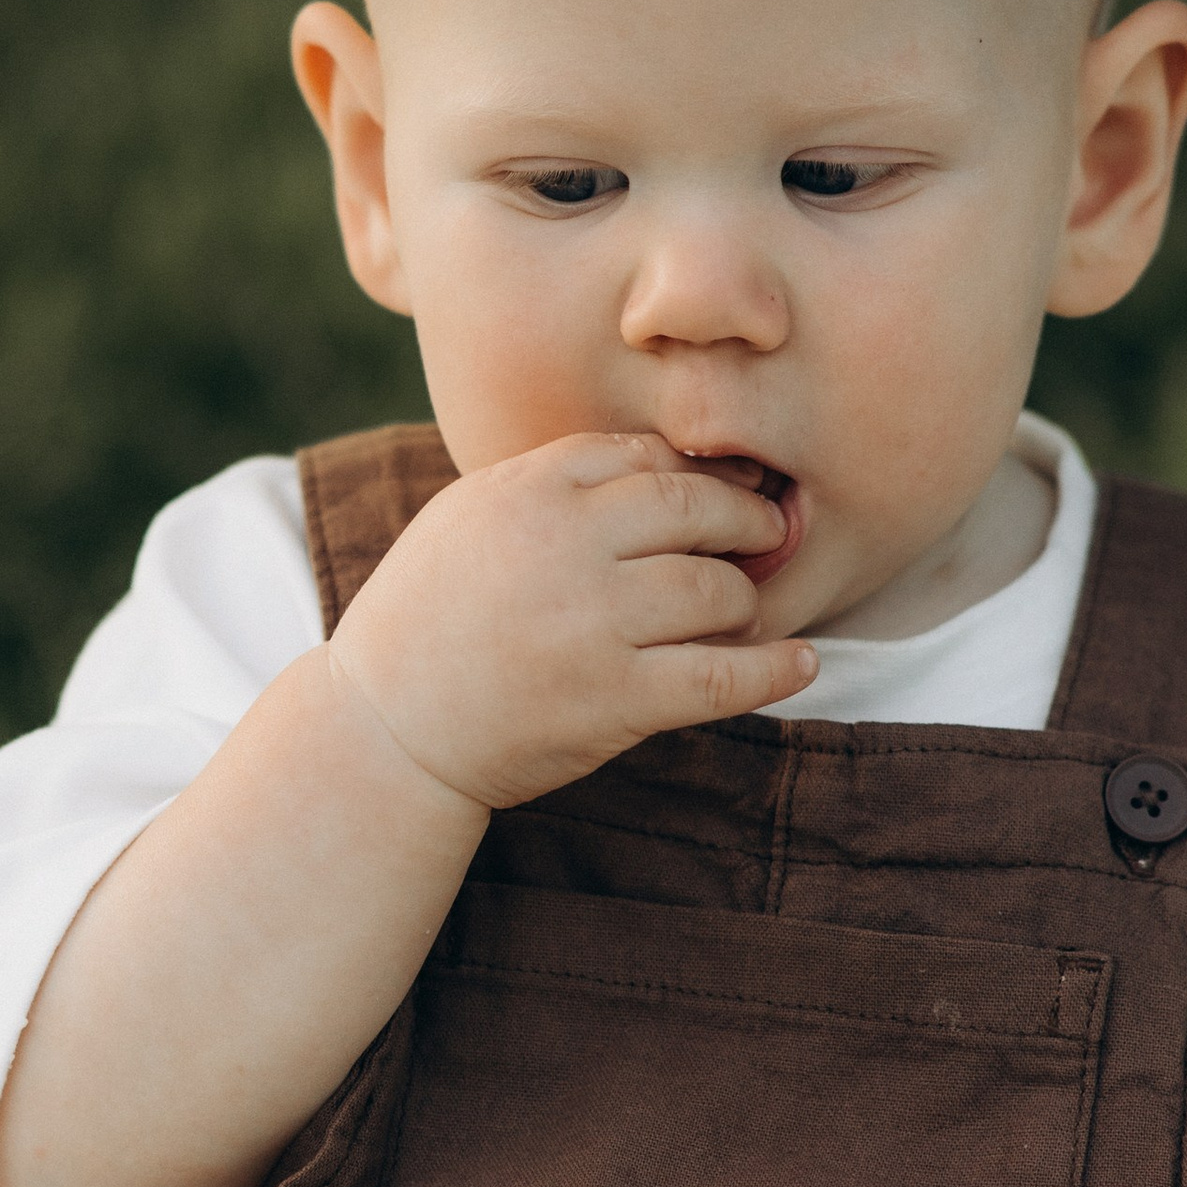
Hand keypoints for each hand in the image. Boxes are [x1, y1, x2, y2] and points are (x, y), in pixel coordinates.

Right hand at [327, 431, 815, 813]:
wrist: (385, 727)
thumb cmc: (429, 618)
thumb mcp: (471, 517)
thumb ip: (555, 482)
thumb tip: (661, 461)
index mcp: (528, 491)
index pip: (645, 458)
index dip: (695, 474)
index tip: (721, 493)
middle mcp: (565, 545)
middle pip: (695, 509)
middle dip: (744, 521)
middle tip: (766, 534)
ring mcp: (593, 624)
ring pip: (717, 590)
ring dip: (744, 600)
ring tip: (742, 611)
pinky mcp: (614, 700)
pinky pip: (722, 676)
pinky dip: (774, 670)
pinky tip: (800, 663)